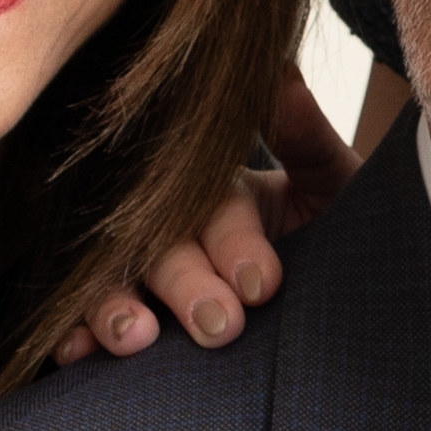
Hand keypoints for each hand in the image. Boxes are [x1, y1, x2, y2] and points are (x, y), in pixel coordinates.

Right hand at [60, 72, 360, 364]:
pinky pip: (90, 321)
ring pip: (114, 277)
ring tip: (134, 338)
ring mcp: (150, 276)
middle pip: (158, 243)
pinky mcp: (138, 319)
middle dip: (184, 284)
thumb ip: (307, 138)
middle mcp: (176, 226)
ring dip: (114, 306)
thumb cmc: (347, 234)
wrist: (355, 297)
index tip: (264, 285)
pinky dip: (77, 335)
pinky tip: (75, 352)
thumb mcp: (336, 184)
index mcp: (223, 188)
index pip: (215, 205)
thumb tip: (281, 77)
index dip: (234, 242)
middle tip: (218, 326)